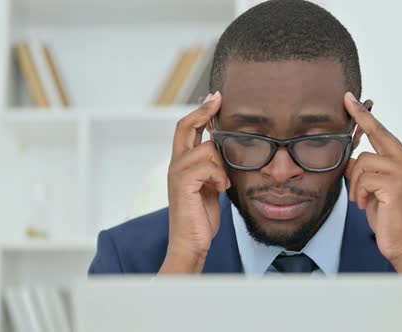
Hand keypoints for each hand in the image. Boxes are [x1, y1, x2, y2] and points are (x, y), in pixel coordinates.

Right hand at [159, 91, 229, 273]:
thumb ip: (213, 167)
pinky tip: (220, 189)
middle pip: (185, 126)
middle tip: (218, 98)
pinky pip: (207, 166)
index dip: (201, 111)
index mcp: (182, 163)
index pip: (187, 129)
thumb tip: (225, 148)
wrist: (191, 242)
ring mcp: (177, 173)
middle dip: (203, 110)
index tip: (215, 97)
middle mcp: (176, 164)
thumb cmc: (201, 217)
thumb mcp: (211, 185)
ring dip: (220, 163)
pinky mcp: (182, 184)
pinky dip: (219, 176)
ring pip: (205, 149)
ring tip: (223, 182)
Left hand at [343, 92, 401, 272]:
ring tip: (362, 199)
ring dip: (355, 182)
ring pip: (364, 161)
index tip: (351, 98)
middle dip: (361, 117)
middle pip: (377, 134)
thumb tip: (349, 158)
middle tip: (346, 99)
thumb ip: (365, 171)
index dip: (366, 116)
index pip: (382, 133)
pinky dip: (359, 192)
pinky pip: (364, 178)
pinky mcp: (397, 184)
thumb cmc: (388, 217)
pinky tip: (366, 205)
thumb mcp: (373, 189)